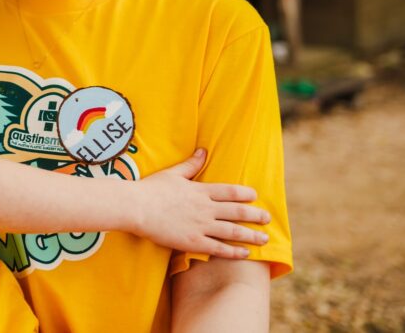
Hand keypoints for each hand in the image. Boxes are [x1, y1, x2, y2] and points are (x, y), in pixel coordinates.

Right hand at [127, 149, 269, 258]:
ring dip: (251, 235)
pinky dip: (234, 252)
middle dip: (255, 215)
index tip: (255, 196)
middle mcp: (205, 208)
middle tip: (267, 218)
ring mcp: (201, 226)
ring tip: (264, 238)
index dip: (245, 194)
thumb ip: (191, 165)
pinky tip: (245, 254)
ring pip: (233, 231)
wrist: (136, 207)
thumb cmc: (151, 189)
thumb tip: (203, 151)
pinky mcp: (193, 242)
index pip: (230, 191)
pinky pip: (219, 248)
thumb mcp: (173, 173)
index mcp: (200, 190)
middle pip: (237, 212)